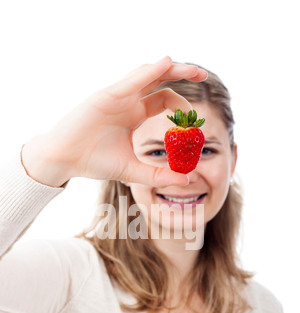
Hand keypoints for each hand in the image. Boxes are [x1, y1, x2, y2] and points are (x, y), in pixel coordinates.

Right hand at [22, 57, 206, 187]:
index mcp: (135, 113)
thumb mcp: (133, 171)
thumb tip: (187, 180)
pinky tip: (166, 63)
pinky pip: (132, 80)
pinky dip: (149, 72)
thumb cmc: (95, 162)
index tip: (194, 123)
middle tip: (203, 74)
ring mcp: (117, 96)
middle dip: (182, 74)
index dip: (182, 108)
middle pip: (159, 80)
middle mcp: (128, 101)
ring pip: (148, 74)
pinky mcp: (105, 96)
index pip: (164, 100)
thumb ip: (158, 175)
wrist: (65, 161)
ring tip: (192, 68)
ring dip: (170, 68)